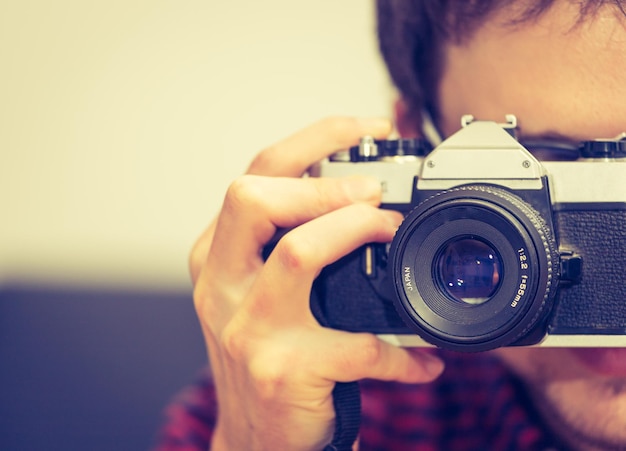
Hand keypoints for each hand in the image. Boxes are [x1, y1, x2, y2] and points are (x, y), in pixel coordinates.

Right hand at [190, 117, 444, 449]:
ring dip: (355, 231)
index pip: (254, 176)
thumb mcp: (259, 294)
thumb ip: (287, 246)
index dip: (312, 141)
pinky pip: (357, 345)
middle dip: (323, 183)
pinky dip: (401, 352)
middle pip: (254, 199)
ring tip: (391, 234)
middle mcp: (221, 285)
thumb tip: (361, 199)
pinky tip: (423, 359)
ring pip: (298, 254)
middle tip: (373, 191)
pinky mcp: (283, 370)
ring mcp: (247, 327)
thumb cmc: (267, 356)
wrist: (255, 439)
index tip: (366, 128)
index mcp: (217, 257)